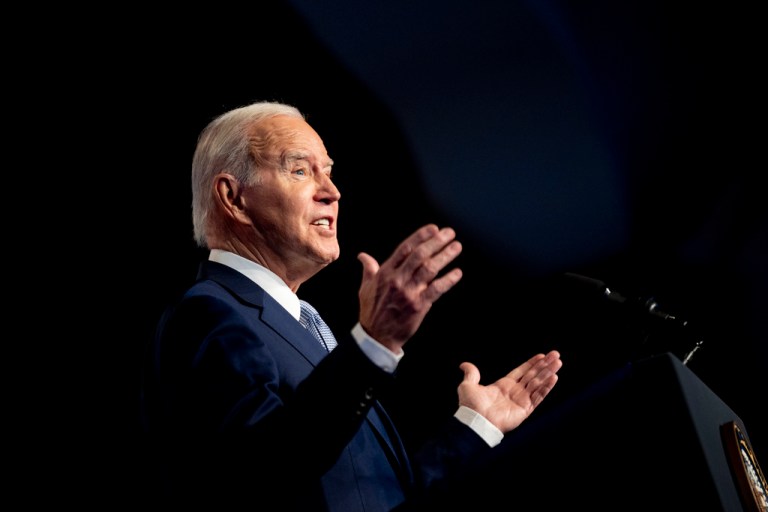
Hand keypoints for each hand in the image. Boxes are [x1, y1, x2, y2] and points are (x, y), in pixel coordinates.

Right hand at [356, 224, 462, 352]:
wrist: (377, 336)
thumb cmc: (371, 311)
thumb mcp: (365, 288)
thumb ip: (368, 269)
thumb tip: (362, 256)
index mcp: (385, 272)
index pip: (405, 249)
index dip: (420, 236)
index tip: (434, 228)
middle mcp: (397, 280)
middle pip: (420, 255)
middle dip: (436, 242)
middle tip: (450, 233)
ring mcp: (409, 292)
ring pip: (430, 269)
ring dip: (445, 256)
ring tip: (456, 247)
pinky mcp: (419, 305)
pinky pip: (436, 289)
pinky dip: (448, 280)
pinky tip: (457, 273)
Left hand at [457, 350, 562, 432]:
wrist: (476, 420)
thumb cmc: (471, 405)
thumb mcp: (468, 385)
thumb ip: (471, 374)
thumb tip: (463, 365)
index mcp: (503, 385)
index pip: (522, 371)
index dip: (532, 363)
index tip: (542, 355)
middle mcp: (515, 392)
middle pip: (533, 375)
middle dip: (545, 365)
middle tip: (556, 355)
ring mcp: (521, 401)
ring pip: (538, 383)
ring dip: (549, 373)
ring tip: (558, 362)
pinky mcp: (525, 410)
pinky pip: (538, 396)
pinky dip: (546, 387)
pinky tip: (554, 377)